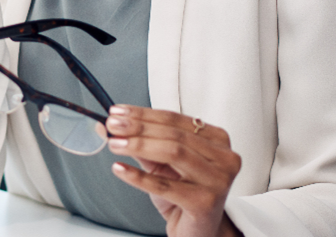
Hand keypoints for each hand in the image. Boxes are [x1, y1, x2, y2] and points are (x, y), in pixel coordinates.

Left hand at [106, 105, 243, 236]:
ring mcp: (218, 181)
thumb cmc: (184, 194)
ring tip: (114, 144)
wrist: (199, 231)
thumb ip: (142, 143)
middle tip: (112, 125)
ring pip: (174, 153)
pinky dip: (138, 176)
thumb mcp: (163, 164)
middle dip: (139, 128)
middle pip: (174, 135)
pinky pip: (165, 186)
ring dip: (138, 146)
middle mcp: (224, 158)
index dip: (144, 114)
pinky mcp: (205, 203)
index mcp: (217, 141)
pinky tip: (120, 169)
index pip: (175, 120)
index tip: (117, 112)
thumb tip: (111, 126)